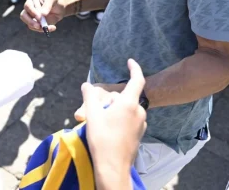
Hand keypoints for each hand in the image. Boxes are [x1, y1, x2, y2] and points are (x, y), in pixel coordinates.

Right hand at [20, 0, 64, 32]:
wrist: (60, 8)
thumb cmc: (55, 1)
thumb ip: (47, 6)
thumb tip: (42, 14)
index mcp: (31, 0)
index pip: (27, 6)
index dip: (32, 12)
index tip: (39, 17)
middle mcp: (29, 8)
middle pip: (23, 16)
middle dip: (30, 22)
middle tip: (38, 26)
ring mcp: (31, 17)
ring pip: (29, 24)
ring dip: (39, 28)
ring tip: (50, 27)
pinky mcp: (36, 24)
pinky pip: (36, 29)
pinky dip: (44, 30)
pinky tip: (52, 27)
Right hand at [82, 60, 146, 184]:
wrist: (113, 167)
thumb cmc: (102, 139)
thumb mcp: (92, 115)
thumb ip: (89, 96)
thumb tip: (86, 85)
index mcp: (129, 103)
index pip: (137, 80)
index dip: (134, 68)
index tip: (130, 61)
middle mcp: (139, 111)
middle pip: (125, 97)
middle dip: (111, 98)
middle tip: (95, 108)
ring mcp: (141, 124)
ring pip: (127, 109)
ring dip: (115, 110)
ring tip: (100, 121)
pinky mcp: (139, 135)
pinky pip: (129, 120)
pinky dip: (120, 119)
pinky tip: (108, 129)